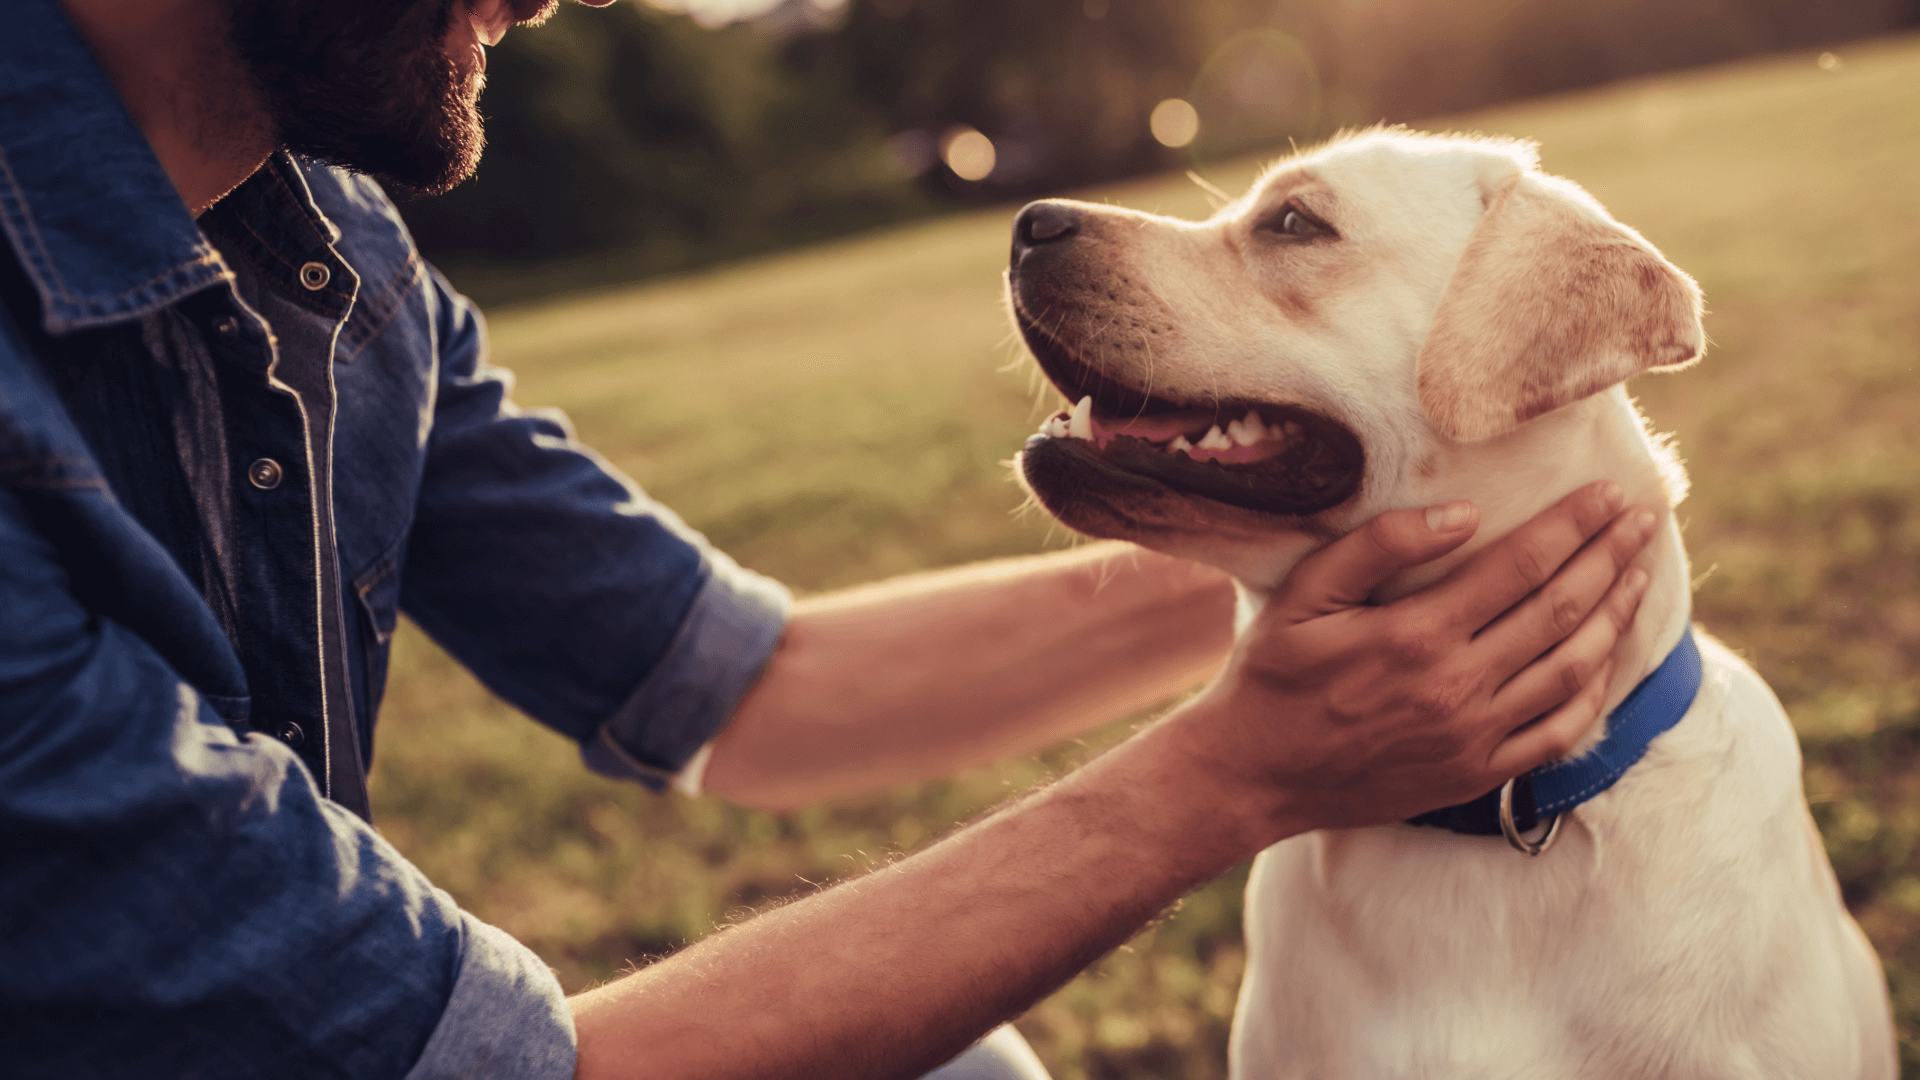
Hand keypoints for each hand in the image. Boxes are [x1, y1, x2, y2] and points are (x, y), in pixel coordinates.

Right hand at [1174, 480, 1656, 836]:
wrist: (1253, 775)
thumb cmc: (1272, 676)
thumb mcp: (1304, 596)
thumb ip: (1379, 547)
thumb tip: (1463, 515)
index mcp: (1416, 635)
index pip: (1521, 565)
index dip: (1573, 525)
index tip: (1609, 494)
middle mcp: (1456, 687)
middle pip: (1561, 610)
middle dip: (1610, 558)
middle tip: (1643, 519)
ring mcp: (1473, 736)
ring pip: (1572, 669)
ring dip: (1615, 616)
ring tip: (1638, 574)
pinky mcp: (1477, 774)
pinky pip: (1559, 732)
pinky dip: (1595, 691)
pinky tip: (1607, 656)